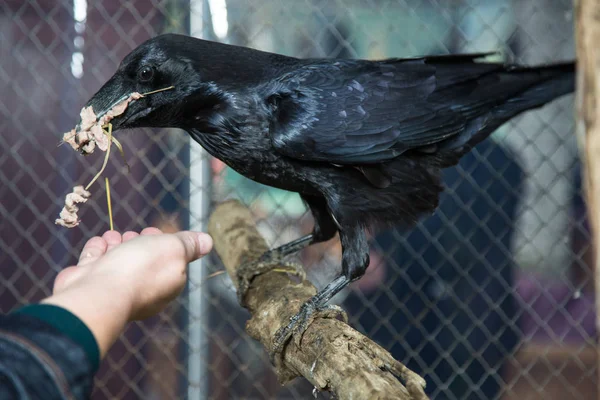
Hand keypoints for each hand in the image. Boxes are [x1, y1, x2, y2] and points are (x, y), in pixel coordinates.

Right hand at [43, 228, 212, 357]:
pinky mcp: (91, 285)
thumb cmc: (139, 269)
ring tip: (114, 236)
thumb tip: (207, 242)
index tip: (156, 232)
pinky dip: (97, 251)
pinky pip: (95, 264)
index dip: (164, 244)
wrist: (96, 293)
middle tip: (134, 235)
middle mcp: (142, 291)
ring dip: (117, 244)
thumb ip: (189, 244)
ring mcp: (115, 289)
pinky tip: (100, 242)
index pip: (170, 262)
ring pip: (118, 261)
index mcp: (167, 285)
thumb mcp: (174, 249)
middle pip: (143, 262)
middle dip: (139, 243)